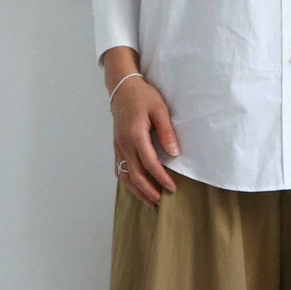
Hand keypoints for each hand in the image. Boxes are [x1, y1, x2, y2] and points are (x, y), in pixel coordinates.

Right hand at [109, 73, 180, 207]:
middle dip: (148, 191)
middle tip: (162, 201)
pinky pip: (118, 169)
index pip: (149, 163)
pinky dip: (127, 182)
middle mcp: (124, 144)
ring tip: (150, 201)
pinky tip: (136, 188)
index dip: (161, 178)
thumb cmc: (143, 96)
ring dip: (136, 191)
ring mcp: (118, 146)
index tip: (172, 188)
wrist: (123, 88)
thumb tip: (174, 153)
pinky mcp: (116, 146)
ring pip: (124, 175)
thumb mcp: (160, 109)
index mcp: (135, 135)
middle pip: (134, 175)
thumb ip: (167, 132)